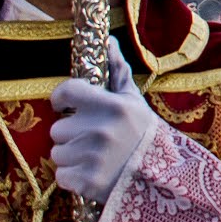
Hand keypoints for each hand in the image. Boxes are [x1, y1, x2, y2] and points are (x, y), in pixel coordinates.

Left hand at [50, 36, 162, 202]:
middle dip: (71, 133)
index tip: (67, 106)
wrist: (163, 178)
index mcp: (111, 106)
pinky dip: (73, 177)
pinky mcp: (87, 182)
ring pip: (57, 152)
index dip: (62, 99)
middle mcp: (100, 129)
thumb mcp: (134, 100)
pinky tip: (92, 173)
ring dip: (71, 156)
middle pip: (58, 128)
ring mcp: (92, 157)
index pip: (66, 92)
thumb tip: (108, 40)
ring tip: (95, 157)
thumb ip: (117, 71)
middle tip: (94, 139)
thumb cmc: (144, 134)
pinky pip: (61, 175)